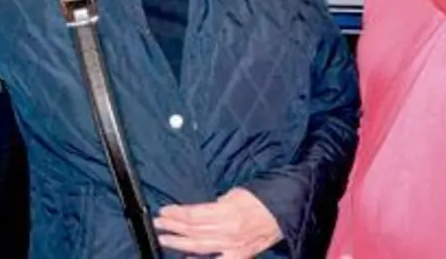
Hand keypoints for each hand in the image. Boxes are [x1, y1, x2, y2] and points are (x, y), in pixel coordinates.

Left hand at [154, 187, 281, 258]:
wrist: (287, 210)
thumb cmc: (263, 198)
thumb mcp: (237, 193)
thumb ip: (217, 204)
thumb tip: (201, 211)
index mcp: (228, 212)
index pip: (195, 215)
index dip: (177, 213)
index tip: (164, 211)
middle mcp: (229, 231)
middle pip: (193, 231)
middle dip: (173, 227)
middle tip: (158, 224)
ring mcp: (234, 246)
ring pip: (200, 247)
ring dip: (179, 243)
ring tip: (164, 238)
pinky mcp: (240, 255)